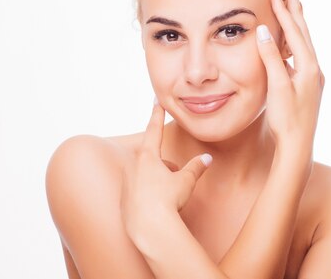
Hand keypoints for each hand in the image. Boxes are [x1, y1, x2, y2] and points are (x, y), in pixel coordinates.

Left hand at [120, 101, 211, 234]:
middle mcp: (132, 166)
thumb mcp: (185, 181)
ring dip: (157, 180)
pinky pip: (138, 192)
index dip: (157, 114)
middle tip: (176, 176)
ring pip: (145, 175)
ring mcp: (126, 184)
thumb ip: (196, 167)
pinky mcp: (123, 201)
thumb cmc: (167, 201)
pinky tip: (158, 208)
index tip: (156, 101)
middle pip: (152, 158)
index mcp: (147, 156)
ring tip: (169, 195)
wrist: (149, 229)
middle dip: (165, 165)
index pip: (154, 129)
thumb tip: (207, 159)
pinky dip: (149, 196)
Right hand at [255, 0, 324, 161]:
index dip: (284, 11)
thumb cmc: (287, 119)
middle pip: (304, 34)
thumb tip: (265, 31)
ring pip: (304, 44)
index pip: (295, 32)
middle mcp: (315, 69)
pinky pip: (302, 56)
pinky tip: (290, 44)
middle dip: (295, 12)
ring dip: (297, 25)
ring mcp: (313, 78)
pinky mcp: (308, 86)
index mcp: (309, 67)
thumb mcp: (278, 86)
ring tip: (293, 9)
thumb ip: (271, 57)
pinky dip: (295, 42)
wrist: (299, 146)